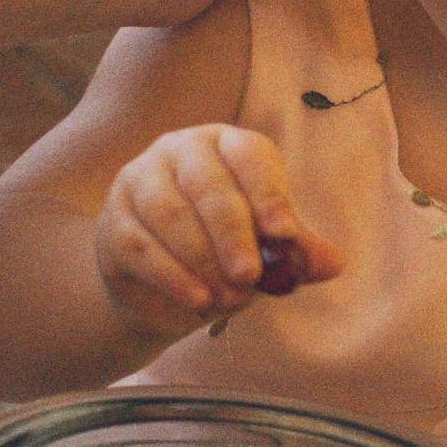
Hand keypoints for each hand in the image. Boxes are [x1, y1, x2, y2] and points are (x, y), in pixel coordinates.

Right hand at [95, 124, 341, 335]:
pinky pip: (141, 247)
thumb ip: (296, 254)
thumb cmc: (226, 253)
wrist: (166, 288)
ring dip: (203, 261)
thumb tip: (334, 263)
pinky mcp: (113, 222)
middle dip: (233, 233)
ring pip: (170, 215)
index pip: (249, 154)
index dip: (268, 192)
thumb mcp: (266, 251)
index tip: (284, 233)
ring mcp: (139, 182)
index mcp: (225, 144)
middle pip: (207, 184)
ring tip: (229, 299)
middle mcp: (178, 151)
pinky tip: (198, 301)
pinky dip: (173, 277)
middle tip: (251, 276)